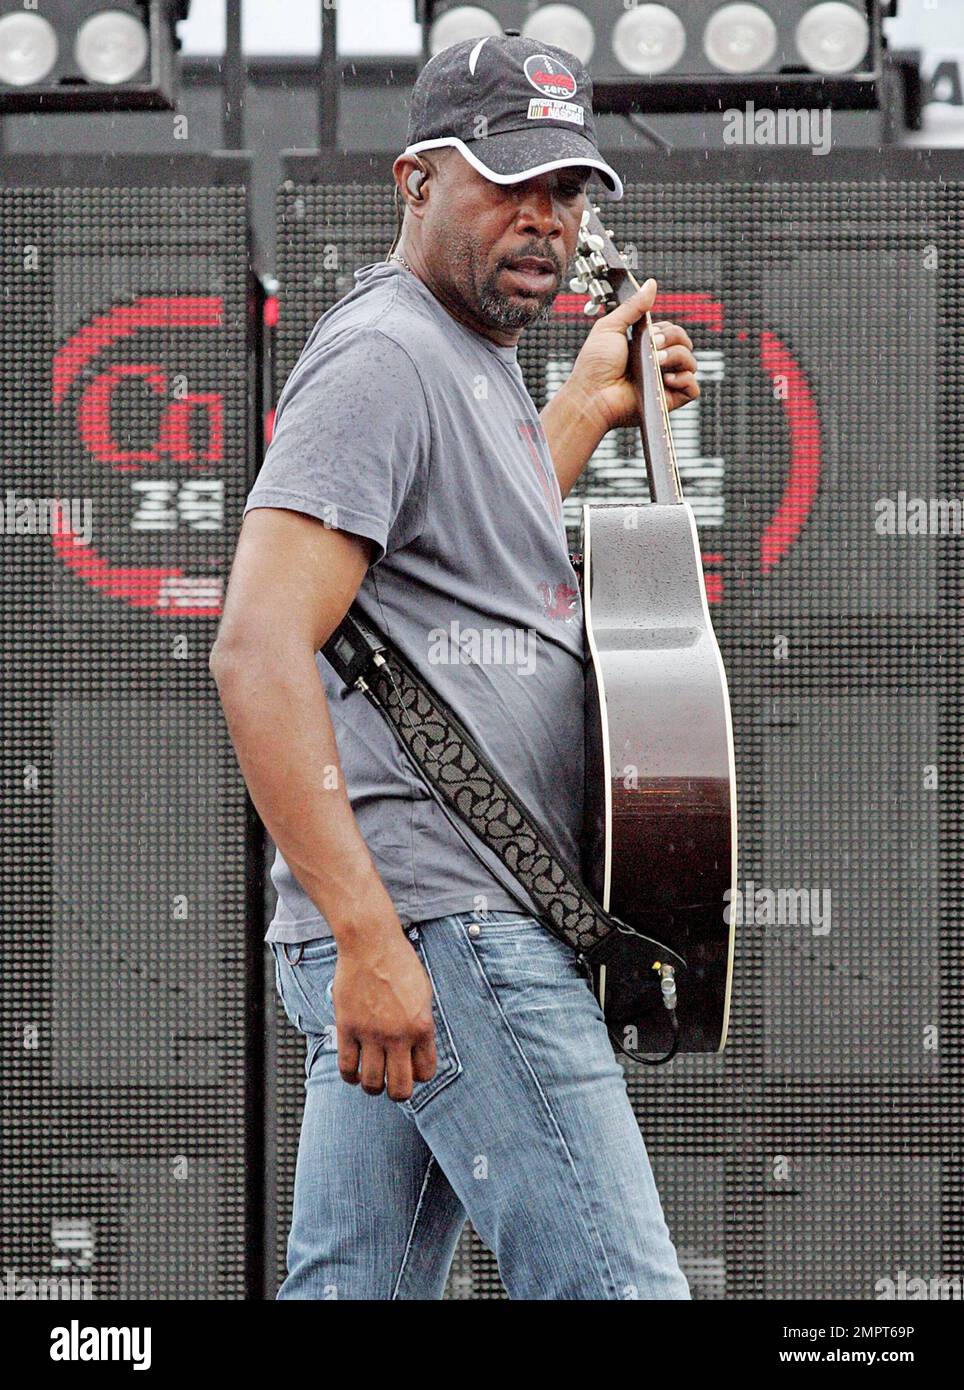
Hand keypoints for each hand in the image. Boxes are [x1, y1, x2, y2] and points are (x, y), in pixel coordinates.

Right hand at [332, 925, 436, 1100]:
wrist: (371, 944)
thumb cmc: (399, 964)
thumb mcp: (423, 995)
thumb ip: (421, 1026)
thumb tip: (416, 1053)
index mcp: (422, 1027)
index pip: (425, 1073)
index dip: (418, 1076)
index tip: (411, 1068)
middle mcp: (398, 1035)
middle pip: (400, 1089)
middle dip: (397, 1093)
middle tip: (392, 1085)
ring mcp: (371, 1033)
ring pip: (372, 1083)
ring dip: (373, 1086)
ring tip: (372, 1079)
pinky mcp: (347, 1028)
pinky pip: (347, 1067)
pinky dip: (350, 1076)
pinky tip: (354, 1071)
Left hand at [568, 277, 699, 431]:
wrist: (591, 395)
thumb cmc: (595, 366)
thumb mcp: (610, 327)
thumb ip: (633, 306)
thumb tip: (651, 284)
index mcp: (646, 347)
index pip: (672, 332)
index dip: (665, 330)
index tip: (649, 333)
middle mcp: (657, 364)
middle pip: (685, 342)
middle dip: (672, 338)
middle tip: (652, 345)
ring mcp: (664, 382)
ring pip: (691, 362)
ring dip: (676, 356)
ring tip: (656, 361)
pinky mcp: (669, 400)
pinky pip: (693, 388)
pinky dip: (685, 380)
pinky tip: (666, 379)